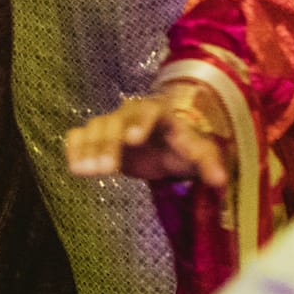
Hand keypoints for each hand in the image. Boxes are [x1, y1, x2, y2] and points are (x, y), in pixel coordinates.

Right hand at [66, 94, 229, 188]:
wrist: (165, 146)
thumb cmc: (182, 148)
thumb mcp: (198, 154)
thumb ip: (208, 164)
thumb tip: (220, 181)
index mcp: (160, 113)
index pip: (149, 112)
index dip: (140, 123)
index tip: (133, 140)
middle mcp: (133, 113)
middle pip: (117, 122)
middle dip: (108, 144)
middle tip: (103, 168)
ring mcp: (113, 123)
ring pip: (96, 128)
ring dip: (88, 148)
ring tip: (82, 171)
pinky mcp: (99, 135)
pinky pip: (81, 135)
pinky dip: (75, 146)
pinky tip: (73, 165)